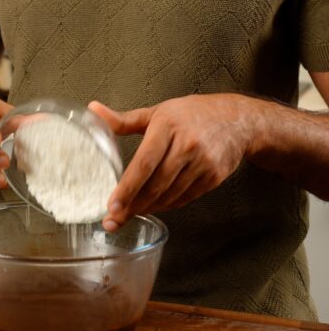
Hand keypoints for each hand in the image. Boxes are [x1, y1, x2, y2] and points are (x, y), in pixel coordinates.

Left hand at [89, 93, 259, 230]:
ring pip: (170, 195)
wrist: (237, 120)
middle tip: (112, 220)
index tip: (111, 206)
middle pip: (156, 185)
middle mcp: (186, 145)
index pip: (144, 162)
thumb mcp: (157, 112)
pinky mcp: (213, 177)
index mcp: (167, 126)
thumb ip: (124, 119)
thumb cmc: (191, 114)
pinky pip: (185, 198)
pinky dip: (167, 205)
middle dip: (132, 206)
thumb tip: (92, 110)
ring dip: (148, 208)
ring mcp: (202, 163)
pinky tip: (153, 206)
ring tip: (129, 214)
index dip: (127, 187)